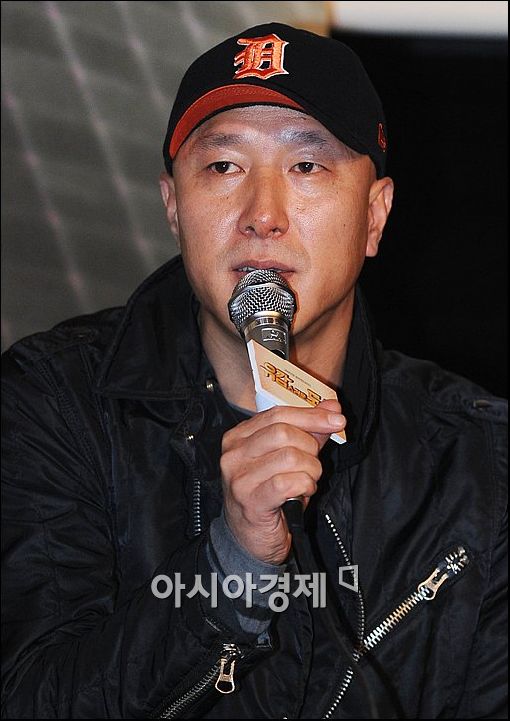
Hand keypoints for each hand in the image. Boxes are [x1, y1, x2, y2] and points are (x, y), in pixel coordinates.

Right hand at [220, 399, 345, 563]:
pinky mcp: (251, 502)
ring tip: (306, 481)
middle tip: (313, 463)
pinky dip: (305, 486)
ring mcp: (239, 478)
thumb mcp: (287, 458)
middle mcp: (233, 454)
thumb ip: (308, 431)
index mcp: (238, 437)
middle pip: (284, 432)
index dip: (311, 415)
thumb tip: (332, 407)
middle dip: (310, 447)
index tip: (337, 419)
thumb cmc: (269, 494)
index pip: (277, 414)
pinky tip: (302, 493)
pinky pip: (289, 483)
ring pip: (291, 456)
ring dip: (310, 470)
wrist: (250, 539)